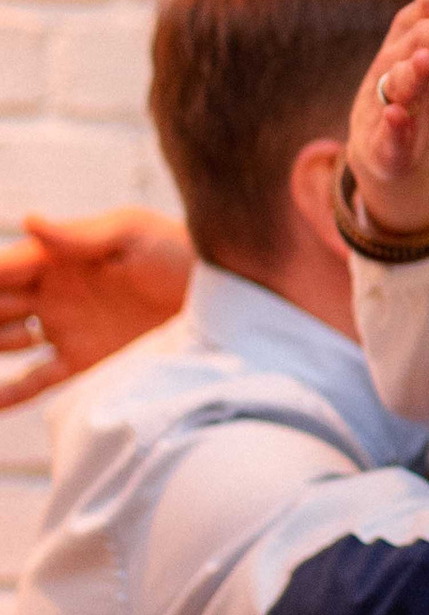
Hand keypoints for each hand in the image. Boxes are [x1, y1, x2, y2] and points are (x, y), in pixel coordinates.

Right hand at [0, 210, 194, 409]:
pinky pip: (35, 380)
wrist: (221, 299)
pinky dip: (8, 394)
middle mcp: (54, 295)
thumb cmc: (179, 253)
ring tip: (1, 347)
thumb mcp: (134, 234)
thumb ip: (80, 235)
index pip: (4, 268)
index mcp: (58, 260)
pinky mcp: (83, 362)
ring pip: (6, 342)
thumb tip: (29, 220)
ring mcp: (66, 330)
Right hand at [346, 0, 428, 237]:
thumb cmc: (420, 64)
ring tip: (428, 61)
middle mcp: (398, 59)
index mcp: (414, 29)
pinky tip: (399, 120)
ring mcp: (388, 100)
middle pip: (421, 42)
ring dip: (413, 74)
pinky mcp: (386, 140)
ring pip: (400, 86)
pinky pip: (389, 134)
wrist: (387, 139)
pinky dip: (393, 128)